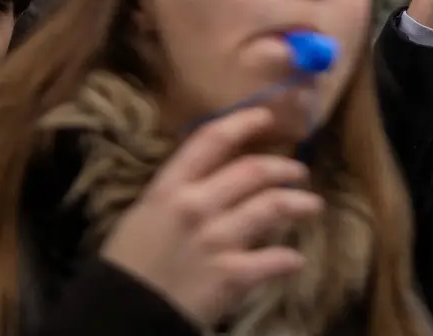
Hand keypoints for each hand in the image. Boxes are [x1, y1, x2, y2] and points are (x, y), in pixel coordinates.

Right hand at [99, 107, 324, 328]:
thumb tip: (213, 174)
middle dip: (284, 168)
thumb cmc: (128, 264)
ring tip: (312, 205)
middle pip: (253, 171)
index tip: (266, 116)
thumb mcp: (145, 214)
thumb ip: (179, 191)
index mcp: (170, 188)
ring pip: (273, 206)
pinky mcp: (231, 274)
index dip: (244, 122)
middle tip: (299, 171)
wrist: (120, 316)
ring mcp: (216, 239)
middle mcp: (197, 206)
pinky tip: (296, 259)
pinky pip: (273, 260)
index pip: (212, 140)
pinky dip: (289, 259)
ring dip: (300, 203)